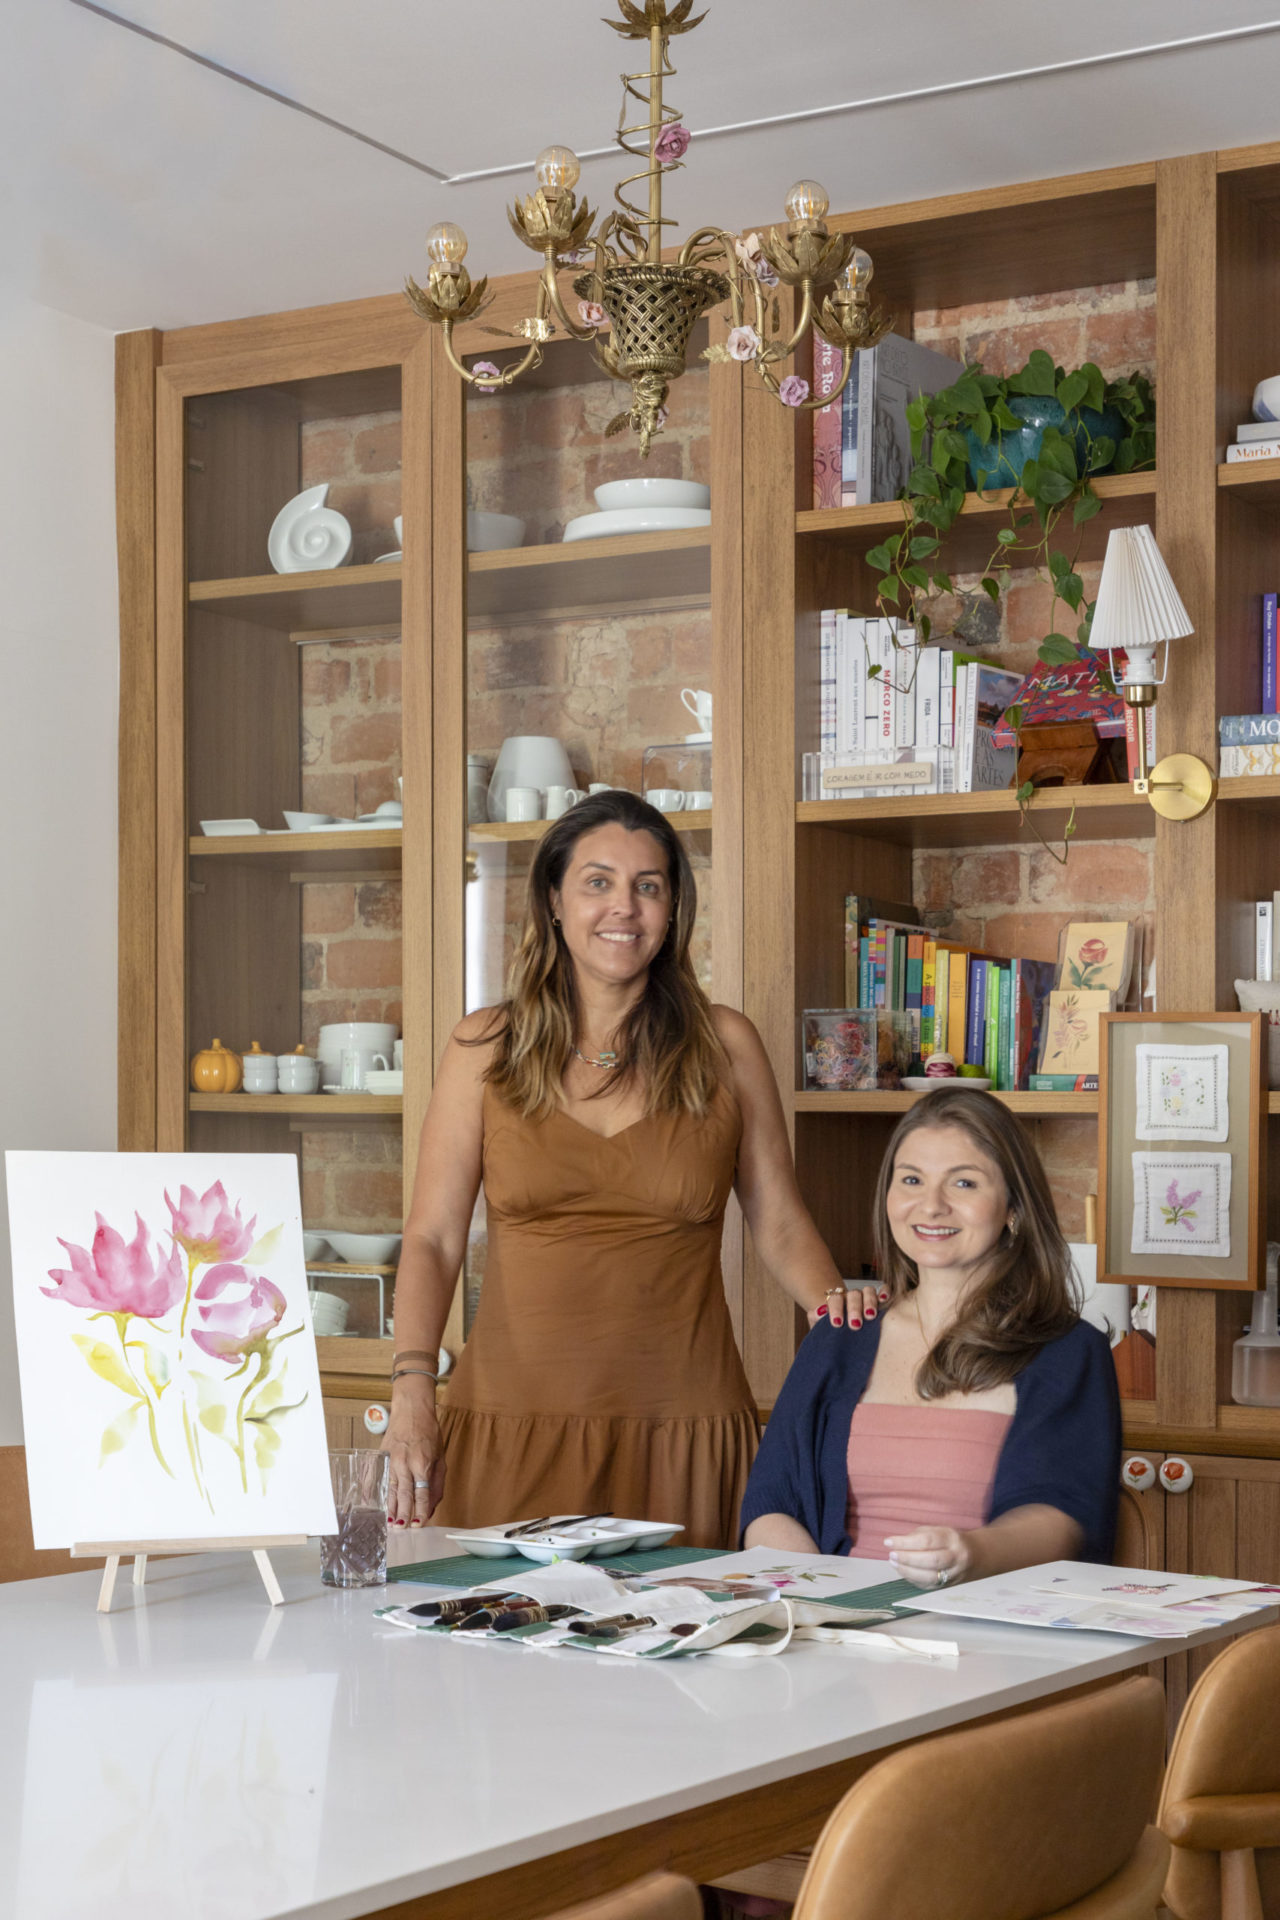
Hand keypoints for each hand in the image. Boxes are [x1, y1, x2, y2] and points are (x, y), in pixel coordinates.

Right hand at [382, 1381, 445, 1526]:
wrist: (412, 1410)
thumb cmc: (429, 1432)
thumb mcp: (440, 1456)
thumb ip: (437, 1483)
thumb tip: (432, 1506)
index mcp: (422, 1463)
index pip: (421, 1494)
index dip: (420, 1511)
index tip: (419, 1524)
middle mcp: (405, 1464)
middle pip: (403, 1495)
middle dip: (403, 1514)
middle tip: (401, 1530)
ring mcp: (391, 1460)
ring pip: (389, 1489)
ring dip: (389, 1508)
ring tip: (389, 1523)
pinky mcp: (381, 1457)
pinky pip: (375, 1477)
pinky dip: (372, 1491)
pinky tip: (370, 1504)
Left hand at [806, 1281, 886, 1330]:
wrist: (843, 1327)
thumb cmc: (833, 1329)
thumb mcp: (821, 1326)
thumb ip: (815, 1319)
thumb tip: (818, 1312)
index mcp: (836, 1301)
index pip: (835, 1299)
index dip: (836, 1310)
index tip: (837, 1323)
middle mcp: (851, 1297)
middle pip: (853, 1295)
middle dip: (854, 1309)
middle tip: (855, 1324)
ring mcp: (865, 1297)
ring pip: (868, 1291)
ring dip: (869, 1302)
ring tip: (870, 1316)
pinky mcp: (879, 1299)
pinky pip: (884, 1289)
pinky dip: (885, 1291)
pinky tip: (884, 1299)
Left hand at [884, 1525, 971, 1587]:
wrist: (975, 1556)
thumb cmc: (950, 1541)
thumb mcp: (938, 1530)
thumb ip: (919, 1535)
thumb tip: (897, 1543)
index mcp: (952, 1539)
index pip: (927, 1540)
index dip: (905, 1542)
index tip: (889, 1542)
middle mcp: (956, 1557)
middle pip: (930, 1560)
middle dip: (907, 1558)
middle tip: (892, 1554)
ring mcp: (954, 1574)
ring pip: (930, 1577)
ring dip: (908, 1571)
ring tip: (894, 1563)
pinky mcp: (948, 1586)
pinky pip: (928, 1586)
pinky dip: (913, 1579)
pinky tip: (903, 1572)